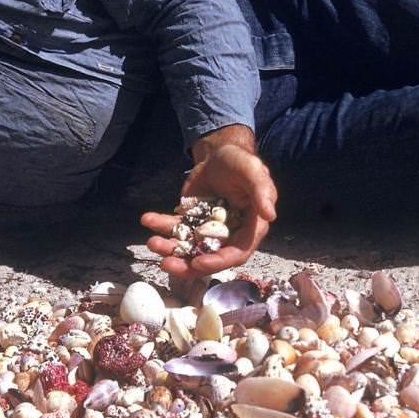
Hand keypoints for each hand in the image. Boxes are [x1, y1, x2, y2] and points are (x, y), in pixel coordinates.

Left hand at [141, 125, 276, 277]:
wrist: (219, 153)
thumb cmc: (240, 162)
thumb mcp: (253, 171)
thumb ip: (262, 191)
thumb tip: (270, 215)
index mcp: (249, 228)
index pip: (236, 253)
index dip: (218, 262)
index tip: (198, 263)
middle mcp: (229, 234)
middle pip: (208, 257)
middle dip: (186, 264)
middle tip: (166, 263)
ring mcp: (207, 230)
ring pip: (188, 247)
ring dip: (169, 248)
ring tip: (152, 242)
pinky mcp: (190, 221)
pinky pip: (174, 228)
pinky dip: (160, 225)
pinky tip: (148, 219)